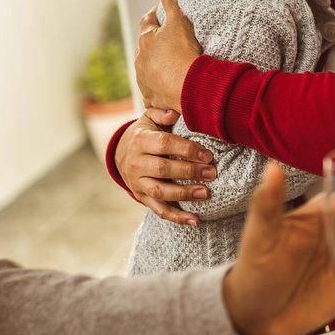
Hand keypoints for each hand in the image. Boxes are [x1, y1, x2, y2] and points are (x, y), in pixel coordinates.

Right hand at [114, 107, 217, 224]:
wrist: (122, 153)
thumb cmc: (146, 133)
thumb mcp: (149, 119)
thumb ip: (161, 114)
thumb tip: (174, 113)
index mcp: (140, 141)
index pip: (164, 145)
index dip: (187, 150)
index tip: (208, 154)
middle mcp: (136, 163)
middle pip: (163, 169)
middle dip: (189, 172)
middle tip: (212, 173)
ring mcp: (138, 183)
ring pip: (160, 191)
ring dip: (184, 194)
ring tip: (206, 193)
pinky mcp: (142, 197)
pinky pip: (159, 209)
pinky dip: (177, 217)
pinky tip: (194, 220)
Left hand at [135, 0, 200, 110]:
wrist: (188, 87)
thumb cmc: (183, 53)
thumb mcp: (178, 21)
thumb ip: (171, 0)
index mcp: (146, 40)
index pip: (147, 22)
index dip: (154, 16)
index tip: (159, 13)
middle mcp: (140, 60)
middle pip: (144, 47)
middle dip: (152, 42)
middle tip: (165, 40)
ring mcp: (145, 79)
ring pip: (145, 69)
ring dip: (153, 65)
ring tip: (167, 65)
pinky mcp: (152, 97)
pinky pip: (152, 92)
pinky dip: (157, 89)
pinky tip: (165, 89)